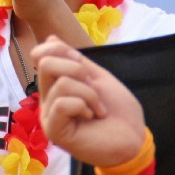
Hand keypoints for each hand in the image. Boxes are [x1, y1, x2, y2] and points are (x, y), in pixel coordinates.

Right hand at [31, 36, 145, 166]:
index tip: (83, 64)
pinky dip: (84, 106)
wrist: (133, 136)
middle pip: (45, 63)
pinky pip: (62, 104)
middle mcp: (47, 99)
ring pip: (60, 83)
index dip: (60, 49)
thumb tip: (51, 37)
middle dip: (77, 69)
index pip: (40, 54)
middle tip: (93, 87)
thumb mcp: (96, 77)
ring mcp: (48, 115)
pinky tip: (92, 117)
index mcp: (55, 84)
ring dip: (89, 93)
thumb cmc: (117, 109)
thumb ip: (74, 60)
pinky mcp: (54, 131)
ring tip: (98, 109)